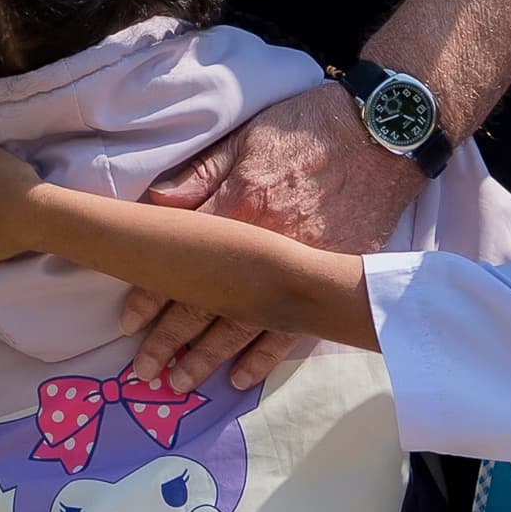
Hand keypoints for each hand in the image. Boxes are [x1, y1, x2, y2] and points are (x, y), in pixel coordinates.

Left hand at [132, 87, 419, 392]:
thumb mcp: (246, 137)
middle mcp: (263, 248)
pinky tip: (240, 378)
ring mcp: (298, 268)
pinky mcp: (330, 276)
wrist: (382, 133)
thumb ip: (200, 174)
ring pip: (243, 323)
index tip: (128, 320)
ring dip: (208, 356)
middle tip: (142, 370)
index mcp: (237, 209)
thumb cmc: (308, 127)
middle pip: (206, 301)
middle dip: (170, 338)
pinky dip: (266, 356)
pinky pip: (294, 327)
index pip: (182, 261)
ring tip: (178, 384)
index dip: (152, 293)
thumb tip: (156, 204)